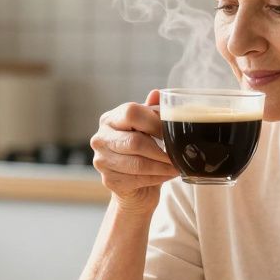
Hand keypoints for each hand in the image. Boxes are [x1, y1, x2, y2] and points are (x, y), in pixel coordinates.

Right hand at [90, 90, 180, 214]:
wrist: (133, 185)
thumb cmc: (141, 151)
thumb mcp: (146, 128)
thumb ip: (151, 111)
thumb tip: (157, 93)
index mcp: (110, 119)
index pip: (131, 113)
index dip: (154, 122)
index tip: (171, 131)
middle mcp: (101, 138)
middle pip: (135, 142)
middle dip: (161, 150)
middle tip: (178, 154)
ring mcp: (102, 161)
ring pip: (138, 164)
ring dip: (162, 166)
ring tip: (176, 166)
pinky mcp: (109, 180)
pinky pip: (138, 179)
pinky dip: (157, 178)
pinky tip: (166, 175)